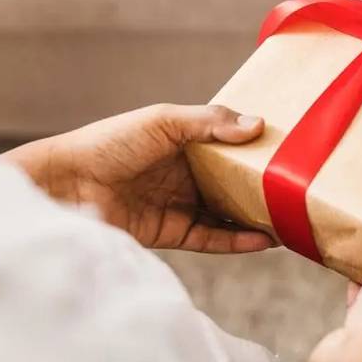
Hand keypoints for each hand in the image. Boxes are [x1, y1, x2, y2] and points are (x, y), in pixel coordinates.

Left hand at [3, 104, 273, 252]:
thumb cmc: (108, 143)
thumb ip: (211, 123)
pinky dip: (237, 240)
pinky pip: (212, 237)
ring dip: (255, 217)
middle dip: (260, 186)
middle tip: (297, 188)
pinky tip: (263, 239)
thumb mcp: (164, 121)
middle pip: (231, 181)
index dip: (254, 148)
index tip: (289, 150)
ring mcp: (178, 204)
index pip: (228, 145)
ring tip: (289, 219)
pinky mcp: (170, 233)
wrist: (64, 185)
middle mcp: (184, 173)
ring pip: (227, 212)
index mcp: (183, 141)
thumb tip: (259, 126)